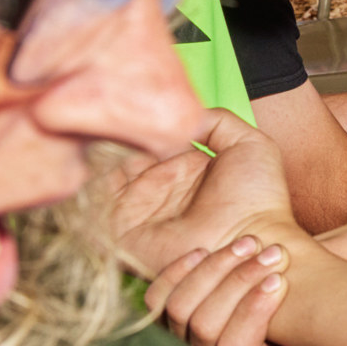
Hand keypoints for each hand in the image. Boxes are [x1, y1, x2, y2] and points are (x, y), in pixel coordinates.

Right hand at [108, 115, 300, 278]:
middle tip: (107, 118)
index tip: (129, 104)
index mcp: (184, 166)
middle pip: (121, 154)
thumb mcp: (249, 144)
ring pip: (103, 175)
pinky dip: (87, 185)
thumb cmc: (259, 197)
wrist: (252, 241)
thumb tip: (181, 113)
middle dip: (111, 136)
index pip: (149, 138)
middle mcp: (159, 185)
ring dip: (97, 156)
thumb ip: (217, 121)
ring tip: (99, 135)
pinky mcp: (124, 229)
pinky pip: (93, 206)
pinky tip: (92, 161)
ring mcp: (140, 207)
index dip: (138, 122)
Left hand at [147, 237, 323, 345]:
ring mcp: (177, 339)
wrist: (281, 318)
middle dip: (241, 282)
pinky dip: (177, 271)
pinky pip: (157, 297)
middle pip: (205, 324)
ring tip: (248, 244)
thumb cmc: (296, 342)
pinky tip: (205, 252)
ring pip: (180, 306)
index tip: (280, 279)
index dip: (254, 311)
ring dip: (215, 269)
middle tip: (273, 253)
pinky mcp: (162, 317)